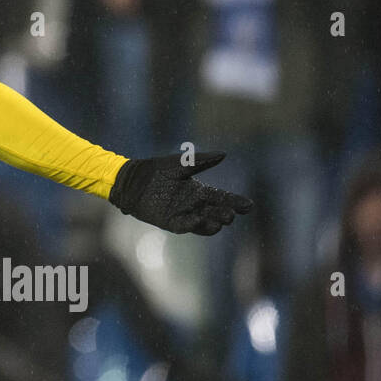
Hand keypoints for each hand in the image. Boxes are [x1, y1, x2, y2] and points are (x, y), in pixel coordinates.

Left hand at [108, 151, 252, 235]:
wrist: (133, 179)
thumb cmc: (157, 169)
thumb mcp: (181, 163)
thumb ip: (202, 161)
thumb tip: (224, 154)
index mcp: (200, 191)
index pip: (223, 198)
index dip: (236, 202)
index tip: (248, 206)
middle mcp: (194, 205)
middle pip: (216, 213)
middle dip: (225, 214)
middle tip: (231, 214)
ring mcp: (183, 214)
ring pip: (203, 223)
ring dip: (212, 224)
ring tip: (220, 222)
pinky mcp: (169, 221)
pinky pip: (183, 226)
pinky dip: (191, 225)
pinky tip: (197, 219)